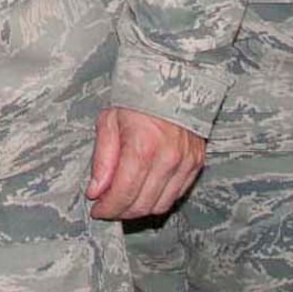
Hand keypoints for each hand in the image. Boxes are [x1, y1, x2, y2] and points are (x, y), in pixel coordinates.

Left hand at [85, 106, 205, 220]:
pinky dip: (159, 199)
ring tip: (125, 201)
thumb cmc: (135, 99)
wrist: (170, 80)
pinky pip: (176, 194)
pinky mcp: (196, 163)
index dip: (108, 208)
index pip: (124, 194)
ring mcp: (185, 162)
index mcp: (143, 147)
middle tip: (108, 207)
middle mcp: (168, 159)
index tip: (97, 210)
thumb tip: (95, 192)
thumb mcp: (109, 122)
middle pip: (142, 204)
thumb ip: (102, 160)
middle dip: (121, 212)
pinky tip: (145, 191)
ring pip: (161, 205)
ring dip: (140, 209)